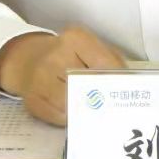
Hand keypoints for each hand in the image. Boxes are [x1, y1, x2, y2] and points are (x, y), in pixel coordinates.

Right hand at [0, 25, 124, 125]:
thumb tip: (128, 85)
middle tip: (114, 108)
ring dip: (85, 112)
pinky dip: (70, 119)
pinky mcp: (32, 100)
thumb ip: (112, 63)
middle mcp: (55, 56)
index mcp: (76, 38)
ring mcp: (40, 79)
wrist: (29, 59)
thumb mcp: (93, 49)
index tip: (128, 94)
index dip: (117, 82)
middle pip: (88, 87)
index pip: (104, 64)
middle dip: (103, 100)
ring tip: (93, 111)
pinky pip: (59, 118)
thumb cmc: (69, 56)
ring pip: (72, 105)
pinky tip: (74, 113)